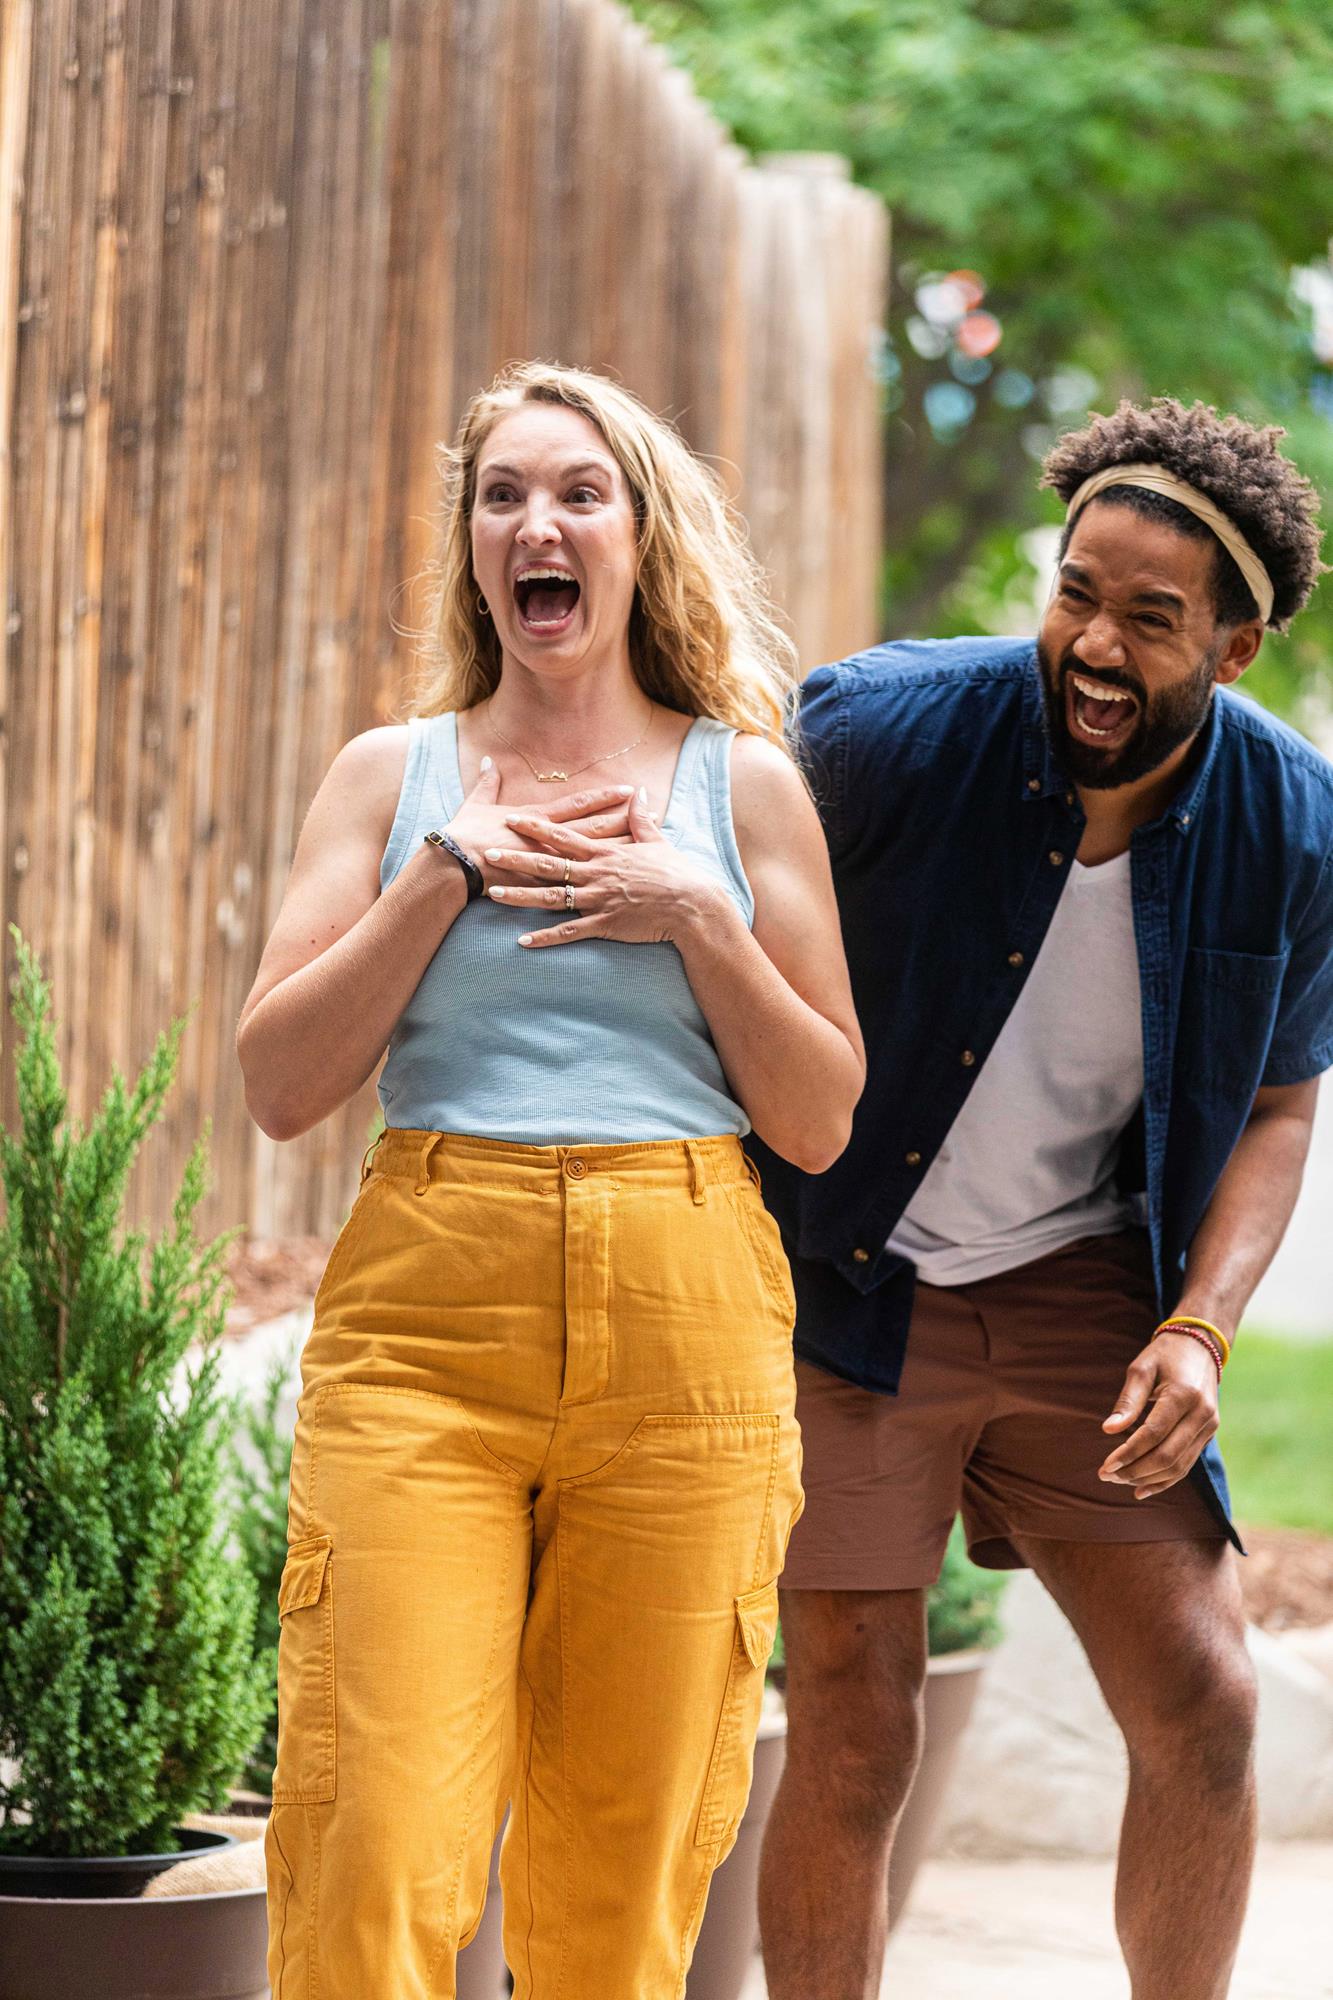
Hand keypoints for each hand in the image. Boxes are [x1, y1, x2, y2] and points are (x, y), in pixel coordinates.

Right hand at [446, 762, 635, 889]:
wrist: (454, 865)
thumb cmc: (464, 836)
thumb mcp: (477, 804)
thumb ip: (488, 783)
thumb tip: (489, 761)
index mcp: (537, 819)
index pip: (580, 805)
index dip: (605, 797)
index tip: (628, 788)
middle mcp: (549, 841)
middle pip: (596, 830)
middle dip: (626, 822)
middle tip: (654, 815)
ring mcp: (549, 865)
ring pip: (593, 860)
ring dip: (621, 854)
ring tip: (647, 851)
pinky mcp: (544, 888)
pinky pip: (578, 889)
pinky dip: (599, 889)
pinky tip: (620, 890)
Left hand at [483, 787, 729, 945]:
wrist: (692, 906)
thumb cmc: (676, 873)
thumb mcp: (656, 841)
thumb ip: (640, 818)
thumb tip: (639, 791)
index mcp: (606, 853)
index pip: (563, 836)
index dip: (535, 828)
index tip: (511, 819)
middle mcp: (597, 874)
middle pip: (548, 864)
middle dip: (517, 858)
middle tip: (489, 852)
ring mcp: (598, 900)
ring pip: (551, 898)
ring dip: (521, 896)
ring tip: (495, 893)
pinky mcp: (605, 924)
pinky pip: (568, 932)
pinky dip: (544, 937)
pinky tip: (522, 941)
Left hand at [1099, 1330, 1221, 1499]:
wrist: (1201, 1346)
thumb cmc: (1164, 1355)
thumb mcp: (1141, 1368)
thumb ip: (1127, 1400)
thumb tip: (1108, 1430)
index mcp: (1183, 1395)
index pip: (1153, 1434)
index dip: (1128, 1453)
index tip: (1105, 1466)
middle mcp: (1201, 1414)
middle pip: (1167, 1455)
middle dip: (1134, 1471)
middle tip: (1106, 1475)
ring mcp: (1209, 1426)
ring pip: (1179, 1466)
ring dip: (1147, 1478)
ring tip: (1119, 1481)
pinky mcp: (1209, 1434)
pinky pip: (1187, 1464)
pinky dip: (1165, 1479)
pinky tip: (1142, 1488)